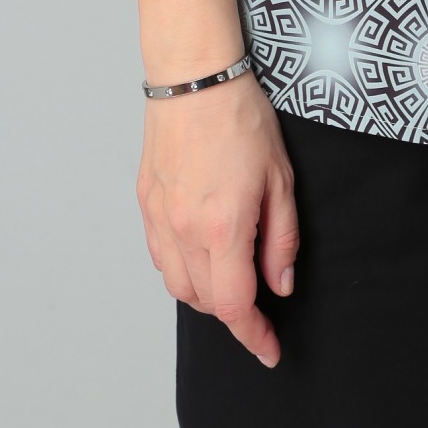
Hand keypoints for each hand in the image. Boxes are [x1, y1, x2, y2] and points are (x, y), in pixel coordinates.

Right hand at [136, 69, 299, 367]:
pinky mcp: (146, 203)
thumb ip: (281, 239)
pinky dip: (182, 269)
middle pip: (205, 301)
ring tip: (233, 276)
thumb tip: (279, 285)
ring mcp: (159, 218)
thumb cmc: (241, 118)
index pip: (235, 306)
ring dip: (207, 293)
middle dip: (235, 312)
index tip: (269, 350)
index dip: (253, 336)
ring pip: (178, 286)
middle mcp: (183, 231)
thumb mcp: (280, 178)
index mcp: (222, 227)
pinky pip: (161, 257)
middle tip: (261, 303)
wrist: (196, 77)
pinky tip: (202, 252)